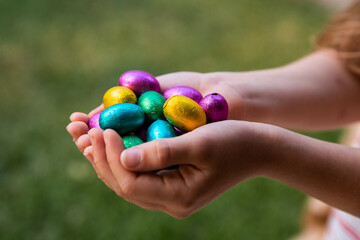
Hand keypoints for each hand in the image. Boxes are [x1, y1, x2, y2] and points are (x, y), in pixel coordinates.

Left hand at [66, 71, 246, 206]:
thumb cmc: (235, 141)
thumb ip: (162, 152)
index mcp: (178, 198)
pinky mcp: (171, 182)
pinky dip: (122, 156)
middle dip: (102, 158)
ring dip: (107, 158)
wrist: (258, 148)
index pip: (130, 183)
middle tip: (87, 131)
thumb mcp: (200, 144)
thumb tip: (124, 158)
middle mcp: (170, 202)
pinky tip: (112, 140)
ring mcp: (170, 195)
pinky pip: (138, 173)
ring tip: (91, 135)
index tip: (101, 129)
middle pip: (123, 185)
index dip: (110, 157)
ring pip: (127, 180)